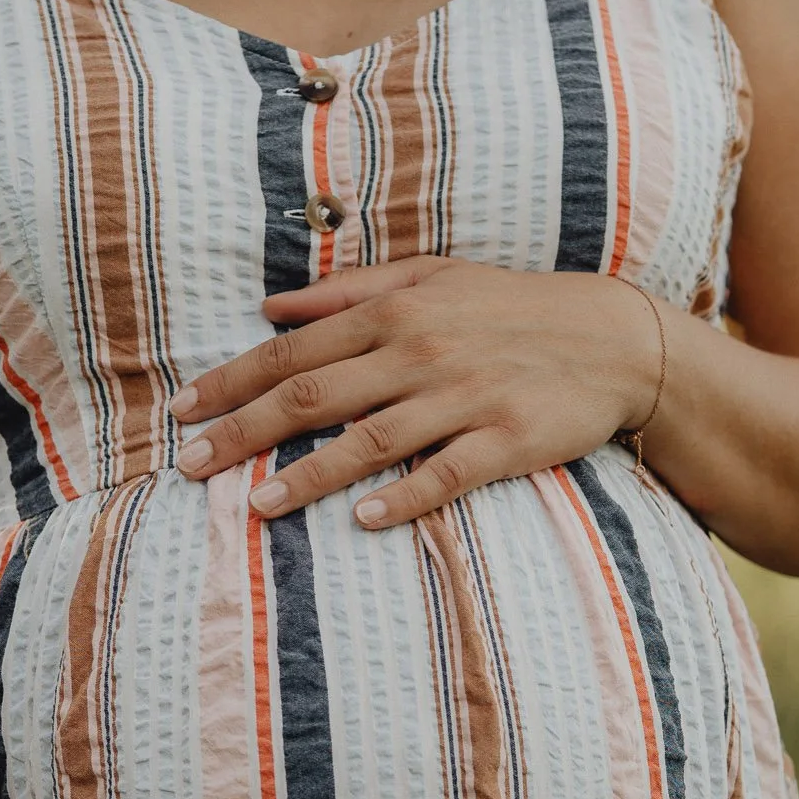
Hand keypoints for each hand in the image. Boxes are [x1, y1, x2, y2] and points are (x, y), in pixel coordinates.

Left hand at [169, 256, 662, 526]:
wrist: (615, 338)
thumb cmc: (512, 308)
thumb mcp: (431, 278)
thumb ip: (347, 291)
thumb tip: (270, 304)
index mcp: (394, 311)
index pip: (293, 351)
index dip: (232, 382)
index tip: (184, 411)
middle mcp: (419, 352)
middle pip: (313, 396)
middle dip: (243, 432)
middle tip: (190, 465)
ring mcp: (462, 398)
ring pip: (368, 440)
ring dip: (307, 475)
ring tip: (256, 506)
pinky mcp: (505, 439)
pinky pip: (445, 473)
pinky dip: (404, 496)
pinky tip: (365, 521)